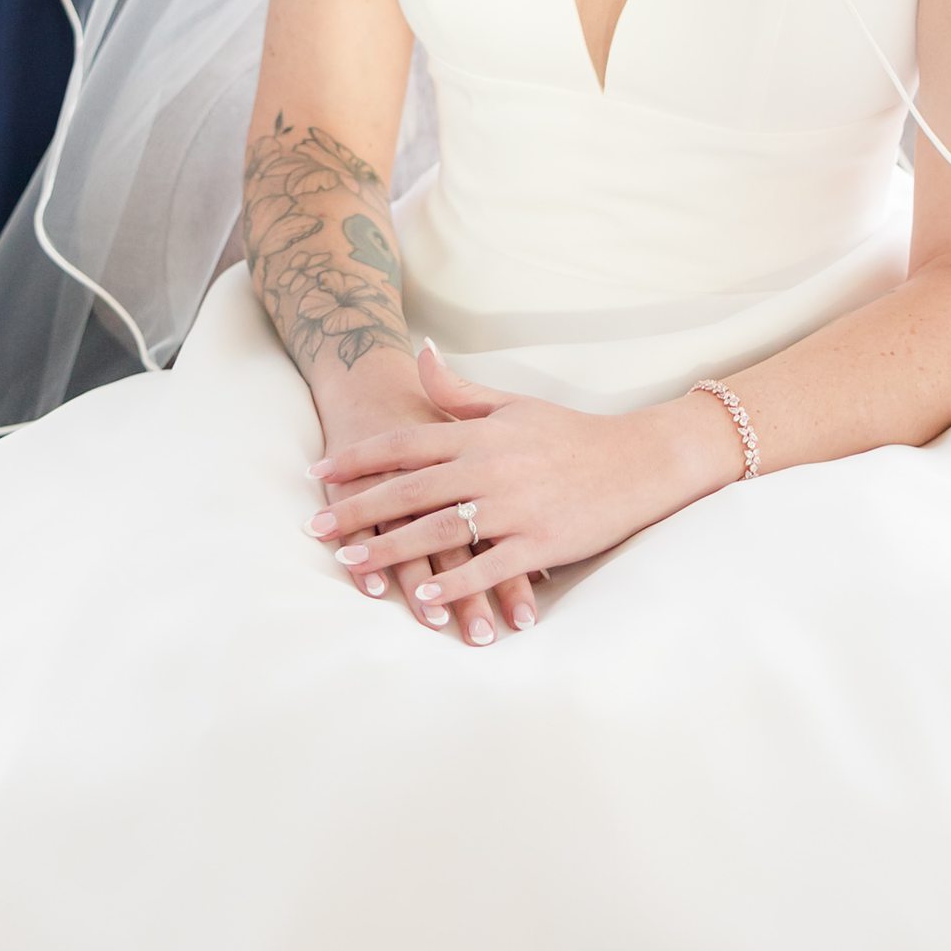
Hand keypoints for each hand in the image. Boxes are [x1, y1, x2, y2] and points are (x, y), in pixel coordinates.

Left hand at [310, 351, 545, 647]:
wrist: (636, 461)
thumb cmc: (569, 433)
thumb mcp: (513, 404)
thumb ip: (460, 390)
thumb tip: (421, 352)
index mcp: (479, 434)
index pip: (404, 443)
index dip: (358, 457)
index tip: (319, 472)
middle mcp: (489, 468)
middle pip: (409, 490)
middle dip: (357, 508)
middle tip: (314, 526)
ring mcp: (514, 507)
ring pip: (439, 531)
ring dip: (391, 549)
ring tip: (351, 561)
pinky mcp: (539, 542)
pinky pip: (488, 566)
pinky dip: (454, 584)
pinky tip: (422, 598)